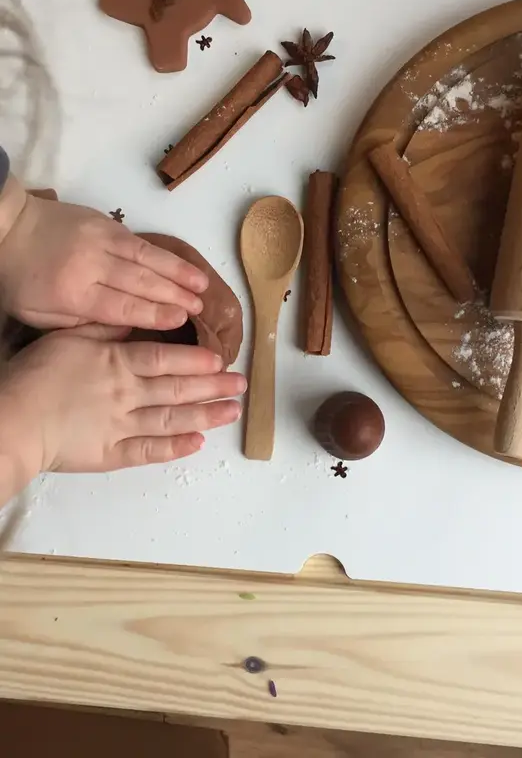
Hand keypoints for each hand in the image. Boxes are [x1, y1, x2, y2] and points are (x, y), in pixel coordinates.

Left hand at [0, 194, 208, 329]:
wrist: (6, 226)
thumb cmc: (20, 278)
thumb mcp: (40, 314)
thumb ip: (83, 324)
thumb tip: (126, 329)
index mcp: (73, 292)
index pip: (122, 306)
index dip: (154, 313)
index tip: (181, 320)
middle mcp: (91, 264)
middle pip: (141, 282)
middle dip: (175, 295)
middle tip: (200, 308)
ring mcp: (100, 239)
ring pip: (147, 258)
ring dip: (178, 272)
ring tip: (202, 286)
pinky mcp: (105, 223)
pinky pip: (141, 242)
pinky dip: (165, 255)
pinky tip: (182, 265)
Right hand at [0, 325, 245, 487]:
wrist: (13, 420)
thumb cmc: (36, 375)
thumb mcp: (68, 338)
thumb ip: (103, 331)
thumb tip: (133, 324)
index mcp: (118, 363)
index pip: (166, 359)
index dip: (197, 359)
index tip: (221, 359)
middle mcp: (128, 394)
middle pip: (179, 389)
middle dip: (215, 386)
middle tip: (242, 384)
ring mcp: (123, 426)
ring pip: (173, 419)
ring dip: (207, 415)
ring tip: (233, 411)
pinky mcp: (113, 454)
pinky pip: (151, 450)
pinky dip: (176, 448)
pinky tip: (198, 443)